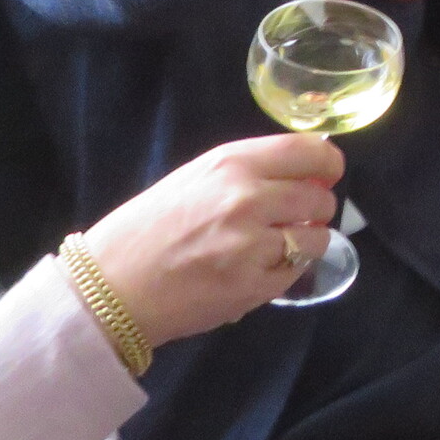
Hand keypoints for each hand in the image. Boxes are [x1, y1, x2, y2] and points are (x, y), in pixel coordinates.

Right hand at [82, 132, 342, 347]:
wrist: (111, 287)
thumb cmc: (148, 228)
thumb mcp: (196, 177)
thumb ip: (248, 171)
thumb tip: (302, 172)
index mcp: (231, 163)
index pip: (309, 151)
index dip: (327, 163)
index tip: (327, 174)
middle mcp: (247, 198)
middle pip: (319, 197)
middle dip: (317, 207)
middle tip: (299, 216)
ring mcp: (252, 245)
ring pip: (316, 237)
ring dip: (307, 241)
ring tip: (279, 245)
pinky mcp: (252, 288)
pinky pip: (296, 272)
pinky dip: (287, 270)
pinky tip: (260, 268)